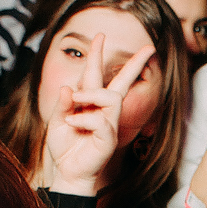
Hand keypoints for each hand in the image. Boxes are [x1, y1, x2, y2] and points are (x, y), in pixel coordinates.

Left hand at [42, 35, 152, 196]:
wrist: (66, 172)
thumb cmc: (64, 147)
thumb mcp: (57, 120)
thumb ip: (63, 103)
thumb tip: (69, 87)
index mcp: (90, 102)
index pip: (96, 75)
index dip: (98, 55)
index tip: (101, 35)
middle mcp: (103, 110)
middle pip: (123, 83)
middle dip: (135, 64)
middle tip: (149, 47)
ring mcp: (109, 123)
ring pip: (111, 96)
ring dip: (90, 95)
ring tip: (74, 103)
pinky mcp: (109, 138)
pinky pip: (100, 120)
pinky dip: (82, 119)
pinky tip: (71, 124)